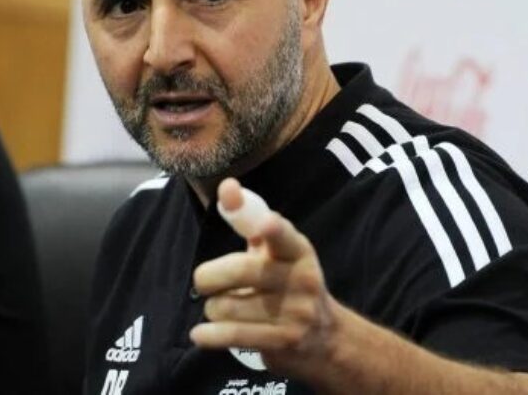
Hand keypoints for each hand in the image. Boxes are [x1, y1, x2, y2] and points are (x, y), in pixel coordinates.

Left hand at [190, 178, 340, 377]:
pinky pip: (232, 335)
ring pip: (227, 306)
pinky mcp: (282, 341)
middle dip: (208, 276)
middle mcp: (300, 279)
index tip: (265, 223)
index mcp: (298, 250)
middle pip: (241, 271)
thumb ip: (248, 219)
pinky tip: (201, 334)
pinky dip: (209, 335)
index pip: (284, 236)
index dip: (273, 229)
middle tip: (204, 280)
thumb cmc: (287, 283)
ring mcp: (294, 313)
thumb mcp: (275, 250)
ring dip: (212, 308)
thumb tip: (226, 186)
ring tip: (220, 308)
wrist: (326, 339)